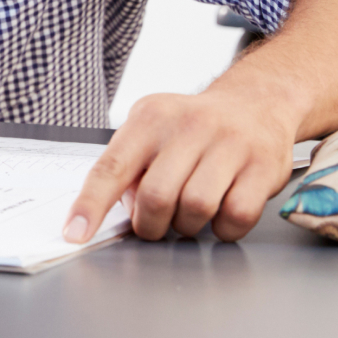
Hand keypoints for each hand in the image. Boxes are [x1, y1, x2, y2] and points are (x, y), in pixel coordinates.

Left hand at [64, 87, 295, 243]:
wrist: (254, 104)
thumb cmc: (192, 127)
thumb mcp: (150, 131)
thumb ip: (128, 167)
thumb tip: (107, 212)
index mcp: (149, 118)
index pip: (111, 167)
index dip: (90, 205)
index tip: (75, 233)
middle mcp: (189, 126)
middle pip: (156, 196)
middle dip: (150, 224)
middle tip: (155, 224)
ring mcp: (229, 144)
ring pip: (196, 208)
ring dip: (187, 226)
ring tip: (188, 214)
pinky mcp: (262, 166)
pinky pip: (236, 217)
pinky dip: (223, 229)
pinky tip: (220, 216)